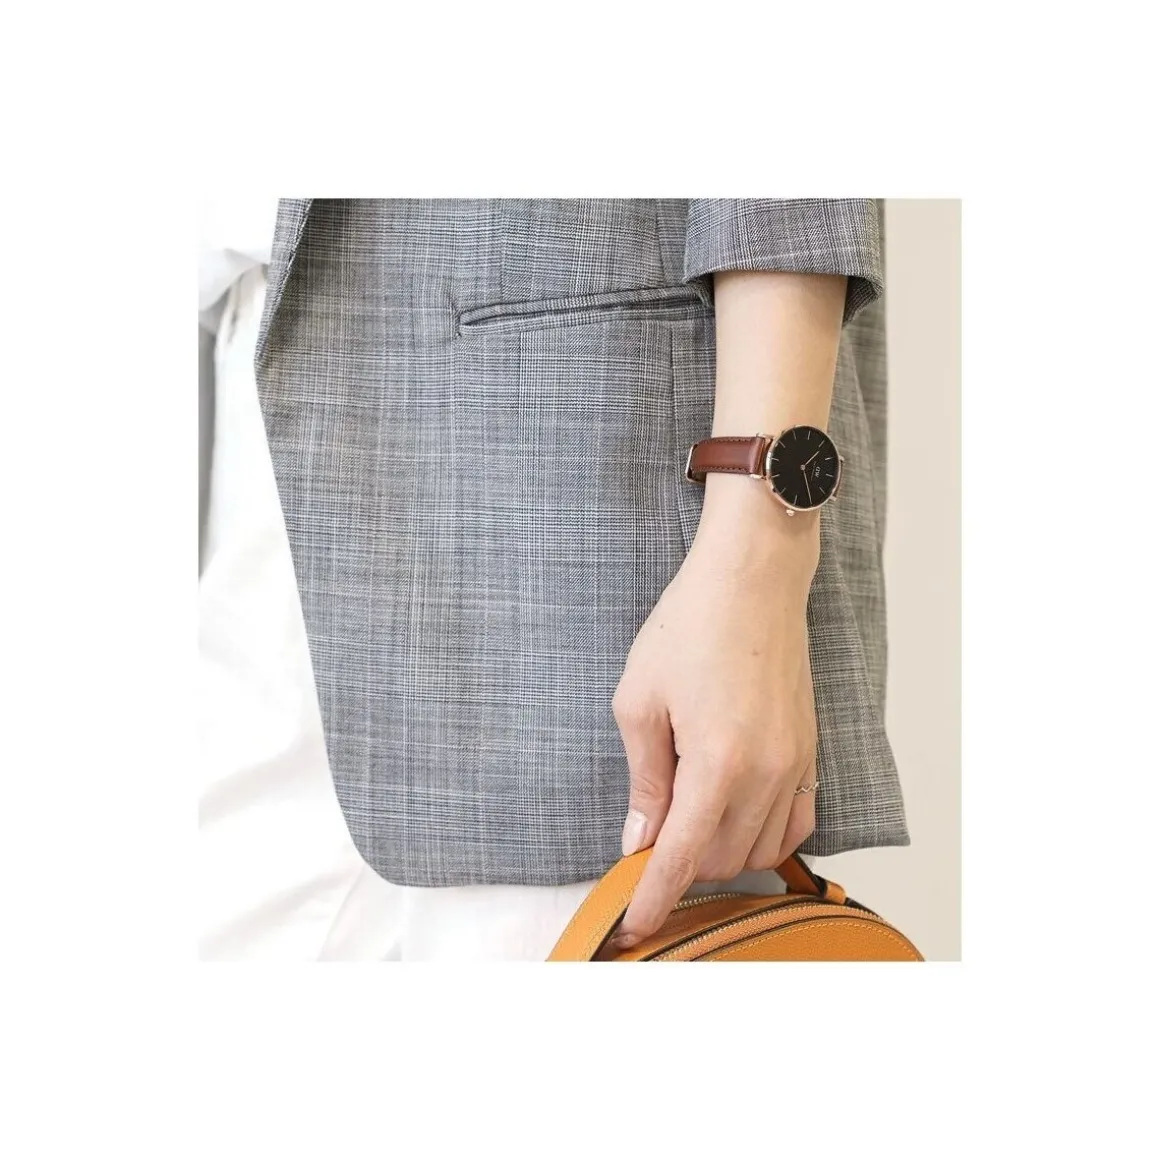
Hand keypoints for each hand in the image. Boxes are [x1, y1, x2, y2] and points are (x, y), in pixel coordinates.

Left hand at [609, 476, 820, 947]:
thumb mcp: (640, 701)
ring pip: (758, 849)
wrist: (752, 580)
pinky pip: (793, 823)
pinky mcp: (808, 752)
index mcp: (717, 763)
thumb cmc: (690, 627)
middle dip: (679, 869)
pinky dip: (762, 837)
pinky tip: (733, 821)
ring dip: (718, 855)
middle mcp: (765, 774)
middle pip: (722, 861)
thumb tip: (641, 840)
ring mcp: (794, 765)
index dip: (653, 899)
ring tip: (683, 827)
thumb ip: (645, 780)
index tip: (632, 926)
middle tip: (644, 850)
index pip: (682, 858)